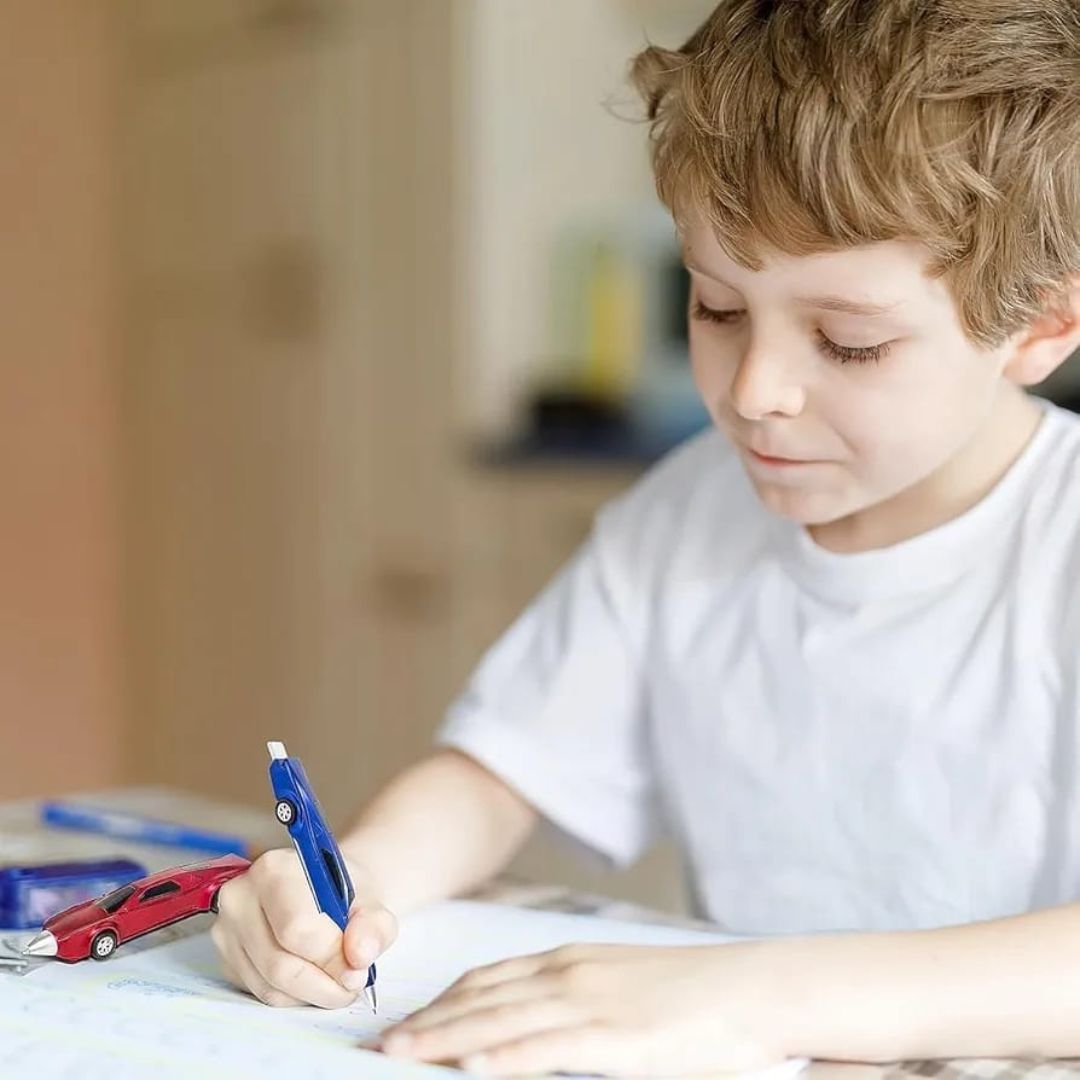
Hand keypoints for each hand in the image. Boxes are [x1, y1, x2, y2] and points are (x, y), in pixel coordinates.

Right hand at [210, 847, 396, 1008]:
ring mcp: (226, 930)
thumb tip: (360, 955)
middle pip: (279, 964)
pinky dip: (295, 996)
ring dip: (312, 994)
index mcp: (274, 869)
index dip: (331, 958)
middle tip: (352, 984)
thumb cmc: (342, 893)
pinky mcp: (226, 959)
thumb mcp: (371, 900)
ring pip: (271, 986)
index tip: (357, 970)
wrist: (323, 890)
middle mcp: (240, 897)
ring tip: (338, 981)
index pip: (296, 929)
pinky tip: (313, 978)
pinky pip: (262, 993)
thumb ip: (374, 926)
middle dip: (324, 984)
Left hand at [376, 940, 788, 1076]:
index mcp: (570, 960)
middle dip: (426, 1022)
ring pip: (496, 1021)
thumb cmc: (695, 994)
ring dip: (441, 1040)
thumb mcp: (624, 985)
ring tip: (398, 1056)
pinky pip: (541, 1048)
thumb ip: (576, 1002)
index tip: (407, 1022)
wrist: (753, 988)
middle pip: (479, 997)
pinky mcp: (612, 1038)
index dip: (441, 1002)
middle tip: (381, 1044)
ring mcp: (587, 1003)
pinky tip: (467, 1068)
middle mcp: (567, 974)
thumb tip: (540, 1023)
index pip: (486, 978)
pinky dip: (499, 1058)